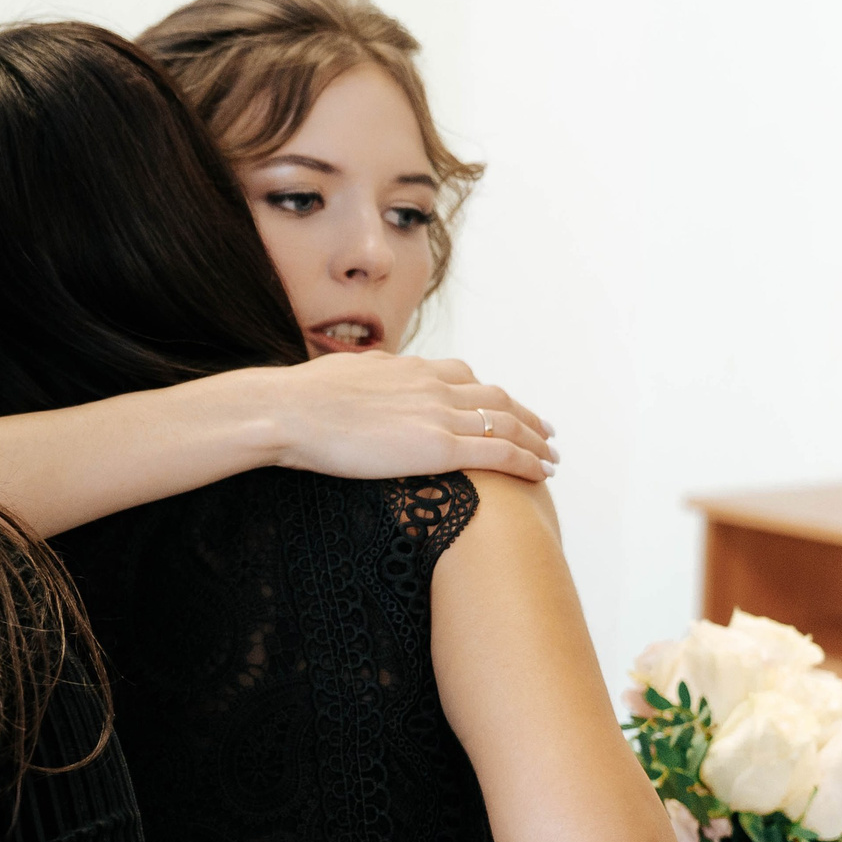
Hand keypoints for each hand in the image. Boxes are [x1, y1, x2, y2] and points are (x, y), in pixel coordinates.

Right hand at [265, 351, 556, 485]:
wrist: (290, 412)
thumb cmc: (300, 399)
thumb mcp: (342, 373)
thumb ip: (369, 374)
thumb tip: (371, 373)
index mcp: (408, 368)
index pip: (464, 376)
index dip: (489, 393)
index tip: (503, 405)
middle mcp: (433, 385)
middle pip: (496, 397)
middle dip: (525, 416)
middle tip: (544, 431)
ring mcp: (438, 414)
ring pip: (506, 424)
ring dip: (536, 440)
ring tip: (551, 456)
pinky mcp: (438, 447)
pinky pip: (498, 452)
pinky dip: (527, 461)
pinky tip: (542, 473)